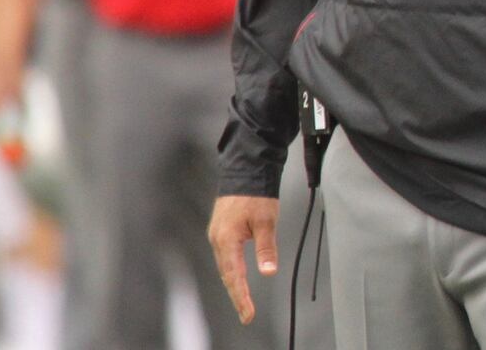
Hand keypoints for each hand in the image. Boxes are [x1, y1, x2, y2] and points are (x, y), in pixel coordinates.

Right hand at [208, 195, 278, 324]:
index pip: (234, 276)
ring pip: (225, 266)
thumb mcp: (266, 221)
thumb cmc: (255, 193)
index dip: (242, 297)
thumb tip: (268, 271)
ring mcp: (217, 235)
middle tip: (246, 314)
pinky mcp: (221, 230)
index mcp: (226, 239)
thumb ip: (266, 248)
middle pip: (227, 275)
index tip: (248, 314)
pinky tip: (237, 277)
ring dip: (234, 284)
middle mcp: (218, 239)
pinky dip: (231, 271)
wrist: (246, 171)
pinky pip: (225, 257)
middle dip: (237, 295)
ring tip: (243, 301)